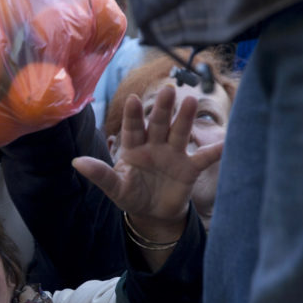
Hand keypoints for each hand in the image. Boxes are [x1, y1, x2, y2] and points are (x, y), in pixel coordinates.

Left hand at [73, 86, 222, 265]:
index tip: (131, 99)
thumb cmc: (131, 195)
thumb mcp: (114, 187)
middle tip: (167, 89)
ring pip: (179, 132)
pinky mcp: (189, 168)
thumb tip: (75, 162)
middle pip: (158, 123)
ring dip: (184, 118)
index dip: (132, 115)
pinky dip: (215, 151)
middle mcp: (154, 145)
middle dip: (162, 108)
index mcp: (133, 148)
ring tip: (191, 100)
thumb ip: (99, 174)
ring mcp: (173, 154)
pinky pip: (203, 158)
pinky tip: (226, 142)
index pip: (132, 128)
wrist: (153, 213)